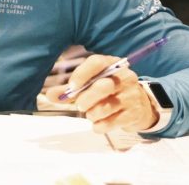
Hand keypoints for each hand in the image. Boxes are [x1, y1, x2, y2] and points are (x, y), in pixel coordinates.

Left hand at [43, 54, 157, 133]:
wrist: (139, 106)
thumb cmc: (109, 93)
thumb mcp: (91, 85)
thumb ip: (70, 90)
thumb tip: (49, 95)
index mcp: (112, 64)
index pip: (97, 62)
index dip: (82, 73)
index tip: (71, 86)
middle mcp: (125, 77)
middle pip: (103, 86)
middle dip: (86, 98)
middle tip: (79, 105)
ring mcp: (131, 95)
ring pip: (106, 107)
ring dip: (92, 114)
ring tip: (91, 113)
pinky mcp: (134, 114)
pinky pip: (111, 123)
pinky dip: (99, 126)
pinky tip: (98, 123)